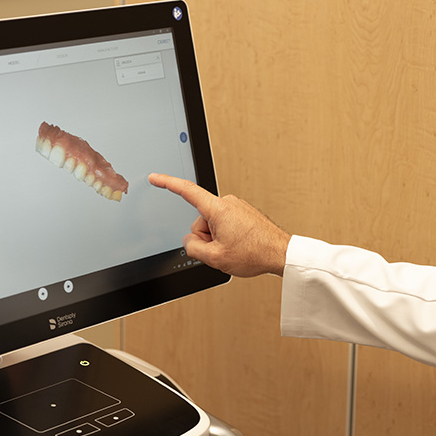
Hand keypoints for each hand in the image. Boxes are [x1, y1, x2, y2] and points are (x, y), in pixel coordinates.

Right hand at [148, 173, 289, 276]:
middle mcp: (227, 203)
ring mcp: (236, 207)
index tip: (155, 178)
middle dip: (206, 238)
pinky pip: (224, 225)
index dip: (167, 183)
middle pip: (200, 221)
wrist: (280, 253)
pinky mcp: (243, 213)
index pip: (187, 191)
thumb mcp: (215, 258)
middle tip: (224, 250)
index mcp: (218, 209)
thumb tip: (190, 240)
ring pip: (212, 225)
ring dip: (218, 239)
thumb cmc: (255, 253)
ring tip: (235, 248)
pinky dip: (227, 236)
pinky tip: (240, 245)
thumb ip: (193, 248)